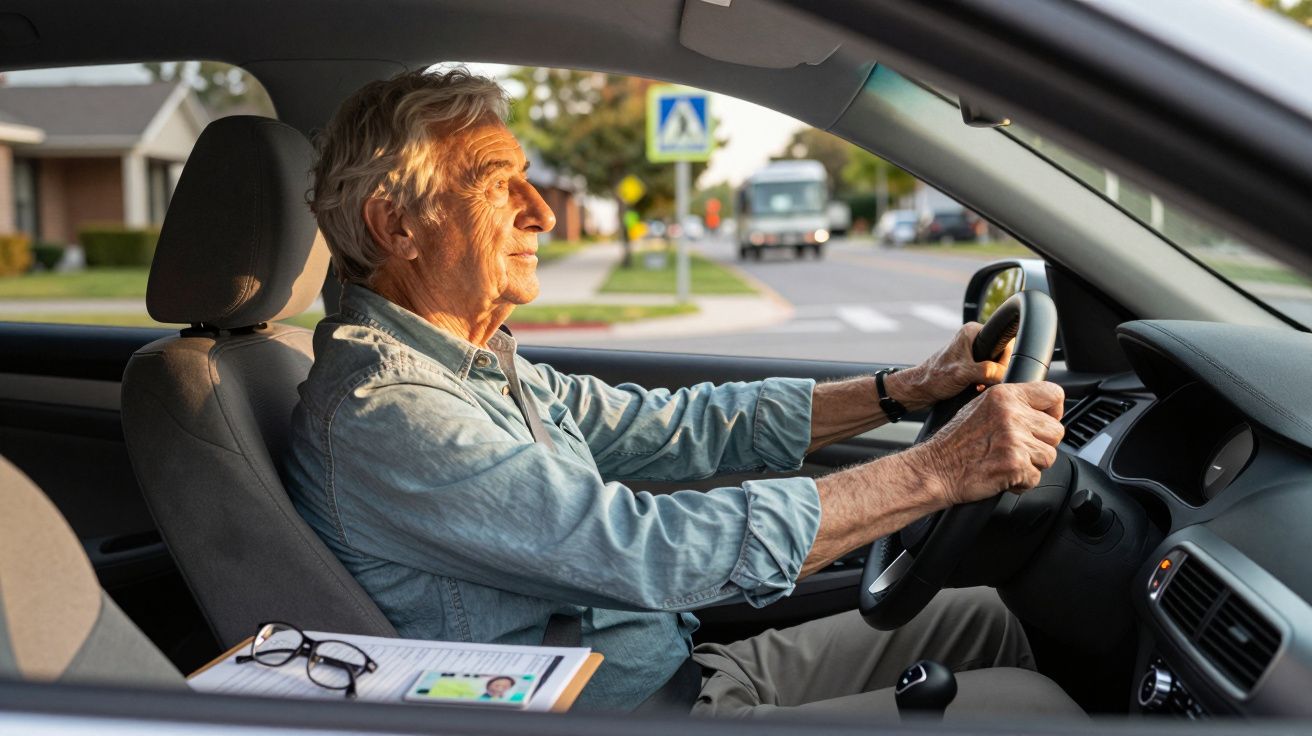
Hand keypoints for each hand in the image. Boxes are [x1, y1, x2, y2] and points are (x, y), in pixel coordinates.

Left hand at [885, 323, 1009, 409]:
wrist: (920, 389)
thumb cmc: (935, 377)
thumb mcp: (965, 373)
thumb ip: (987, 371)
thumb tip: (1003, 373)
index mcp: (972, 331)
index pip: (1004, 341)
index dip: (1003, 359)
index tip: (996, 372)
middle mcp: (972, 339)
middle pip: (1000, 356)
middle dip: (995, 371)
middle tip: (983, 381)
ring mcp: (971, 352)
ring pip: (994, 366)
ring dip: (989, 379)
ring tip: (977, 385)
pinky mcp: (969, 364)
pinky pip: (986, 372)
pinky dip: (983, 382)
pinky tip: (975, 387)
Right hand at [910, 382, 1065, 505]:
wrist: (935, 469)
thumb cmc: (954, 442)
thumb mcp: (980, 407)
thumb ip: (1011, 405)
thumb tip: (1040, 410)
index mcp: (1005, 395)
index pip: (1053, 394)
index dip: (1054, 411)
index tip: (1045, 421)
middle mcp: (1011, 414)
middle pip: (1056, 431)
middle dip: (1040, 444)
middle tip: (1017, 449)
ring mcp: (1014, 439)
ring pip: (1049, 456)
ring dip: (1032, 464)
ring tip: (1007, 462)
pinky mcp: (1015, 464)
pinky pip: (1036, 477)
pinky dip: (1021, 482)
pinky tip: (1003, 475)